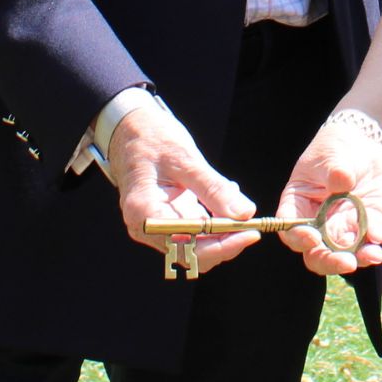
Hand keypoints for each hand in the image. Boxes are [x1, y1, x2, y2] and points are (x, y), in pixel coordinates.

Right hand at [110, 99, 258, 273]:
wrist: (130, 128)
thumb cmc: (151, 138)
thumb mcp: (184, 158)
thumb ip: (213, 187)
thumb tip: (244, 213)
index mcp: (144, 213)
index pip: (186, 246)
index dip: (220, 246)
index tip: (249, 233)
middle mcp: (146, 228)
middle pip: (193, 254)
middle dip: (225, 242)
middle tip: (251, 223)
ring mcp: (156, 227)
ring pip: (197, 247)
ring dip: (222, 233)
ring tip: (235, 202)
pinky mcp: (167, 220)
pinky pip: (195, 232)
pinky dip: (215, 222)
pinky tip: (224, 197)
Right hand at [275, 110, 381, 280]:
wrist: (365, 144)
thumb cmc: (336, 148)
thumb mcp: (331, 154)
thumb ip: (335, 170)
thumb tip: (342, 183)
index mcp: (298, 207)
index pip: (291, 231)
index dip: (299, 238)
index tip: (312, 237)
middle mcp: (318, 225)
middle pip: (317, 254)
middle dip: (331, 261)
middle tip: (346, 262)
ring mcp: (343, 229)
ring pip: (344, 255)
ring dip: (358, 258)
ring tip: (372, 255)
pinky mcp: (367, 227)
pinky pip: (370, 243)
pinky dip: (375, 244)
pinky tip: (379, 238)